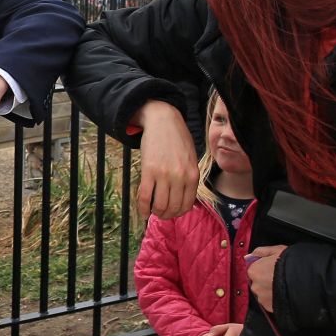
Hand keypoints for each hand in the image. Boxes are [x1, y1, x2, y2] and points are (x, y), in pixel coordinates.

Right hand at [132, 100, 197, 218]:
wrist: (163, 120)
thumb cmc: (177, 139)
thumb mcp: (191, 158)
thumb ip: (189, 178)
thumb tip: (184, 200)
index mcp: (192, 175)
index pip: (186, 204)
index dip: (178, 213)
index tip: (172, 212)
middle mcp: (180, 177)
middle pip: (173, 207)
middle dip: (166, 215)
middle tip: (161, 214)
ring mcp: (164, 174)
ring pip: (159, 205)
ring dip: (155, 213)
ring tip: (153, 211)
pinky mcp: (148, 171)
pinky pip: (144, 196)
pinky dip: (143, 208)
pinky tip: (143, 212)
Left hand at [247, 245, 286, 312]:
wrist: (305, 281)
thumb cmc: (290, 262)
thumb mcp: (276, 250)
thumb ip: (260, 251)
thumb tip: (249, 256)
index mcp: (253, 271)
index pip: (254, 269)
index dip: (264, 268)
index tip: (273, 268)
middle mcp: (254, 286)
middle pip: (258, 282)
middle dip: (266, 280)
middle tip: (279, 277)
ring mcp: (262, 298)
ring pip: (264, 293)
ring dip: (270, 291)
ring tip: (284, 286)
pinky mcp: (270, 308)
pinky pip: (270, 302)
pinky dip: (275, 299)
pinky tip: (285, 294)